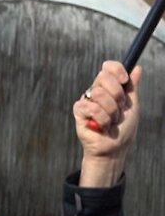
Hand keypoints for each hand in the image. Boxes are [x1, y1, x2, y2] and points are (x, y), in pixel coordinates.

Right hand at [74, 60, 141, 186]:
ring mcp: (87, 100)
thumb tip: (137, 68)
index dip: (116, 70)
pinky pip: (91, 107)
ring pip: (99, 94)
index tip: (125, 80)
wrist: (115, 148)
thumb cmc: (123, 129)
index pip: (109, 68)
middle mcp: (96, 91)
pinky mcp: (79, 111)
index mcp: (110, 87)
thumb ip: (133, 87)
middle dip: (117, 96)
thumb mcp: (132, 105)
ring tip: (111, 121)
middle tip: (119, 109)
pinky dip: (102, 119)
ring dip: (111, 111)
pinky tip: (101, 126)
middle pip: (104, 77)